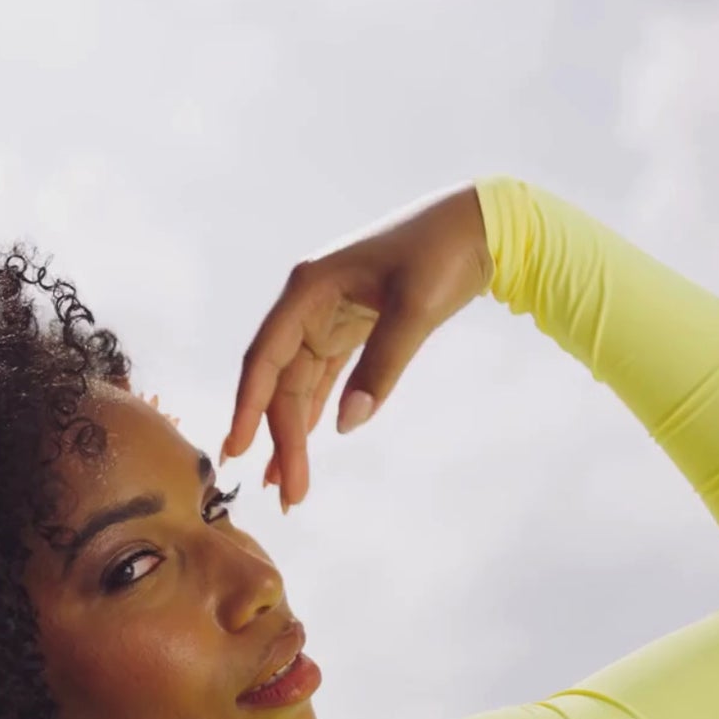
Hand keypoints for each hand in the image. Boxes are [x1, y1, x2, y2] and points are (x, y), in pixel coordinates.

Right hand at [219, 181, 493, 509]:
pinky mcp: (353, 328)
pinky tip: (308, 443)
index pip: (265, 358)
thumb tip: (346, 425)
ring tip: (287, 483)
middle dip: (282, 437)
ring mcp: (329, 316)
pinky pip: (323, 378)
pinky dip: (317, 411)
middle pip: (282, 381)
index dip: (249, 407)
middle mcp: (309, 304)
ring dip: (294, 431)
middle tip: (289, 493)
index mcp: (308, 290)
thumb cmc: (443, 253)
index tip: (238, 450)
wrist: (480, 225)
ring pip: (299, 384)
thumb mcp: (413, 309)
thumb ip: (380, 366)